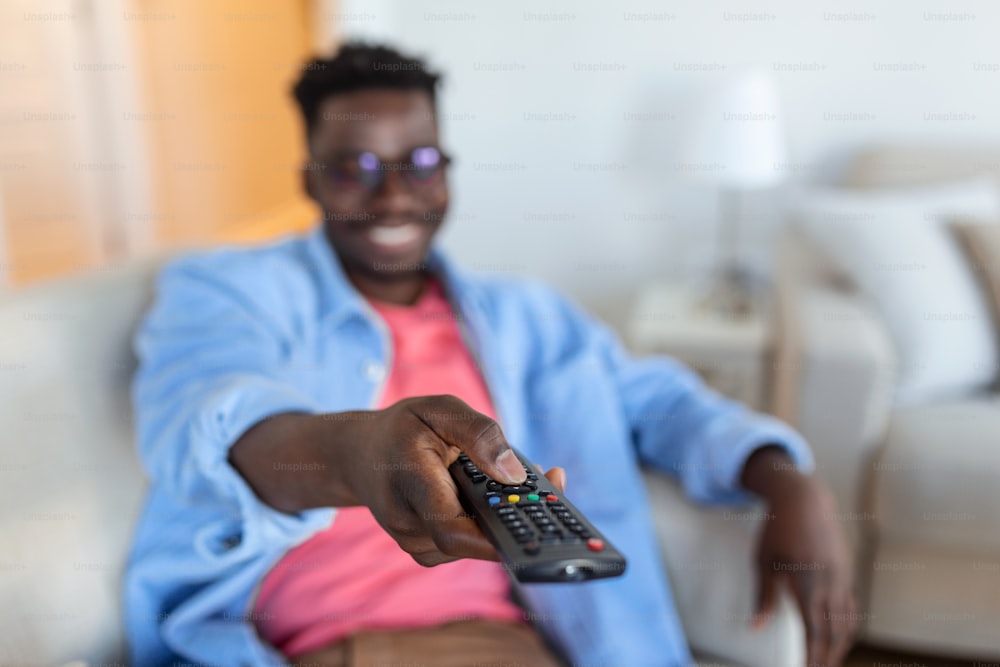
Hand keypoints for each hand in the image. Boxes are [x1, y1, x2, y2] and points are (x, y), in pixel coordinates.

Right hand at [343, 394, 565, 566]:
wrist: (359, 455)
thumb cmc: (402, 428)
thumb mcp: (439, 410)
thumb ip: (478, 434)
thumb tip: (515, 474)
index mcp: (410, 484)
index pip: (452, 531)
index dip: (495, 539)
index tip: (535, 527)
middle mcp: (408, 523)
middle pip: (473, 540)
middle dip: (516, 517)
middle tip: (553, 482)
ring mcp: (414, 541)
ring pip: (473, 542)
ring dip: (502, 517)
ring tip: (523, 482)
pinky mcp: (425, 548)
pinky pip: (466, 542)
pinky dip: (487, 522)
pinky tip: (496, 496)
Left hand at [751, 475, 858, 665]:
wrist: (804, 498)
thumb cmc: (778, 528)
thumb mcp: (764, 561)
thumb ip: (762, 596)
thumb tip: (755, 627)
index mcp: (809, 583)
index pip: (815, 631)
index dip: (813, 656)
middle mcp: (832, 583)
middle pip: (835, 632)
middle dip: (828, 657)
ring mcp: (843, 577)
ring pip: (848, 621)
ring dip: (840, 644)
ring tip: (828, 660)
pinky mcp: (847, 570)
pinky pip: (852, 605)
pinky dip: (847, 625)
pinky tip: (839, 634)